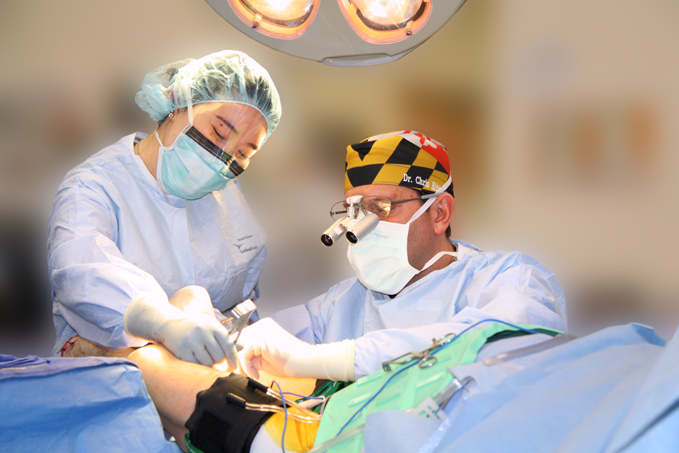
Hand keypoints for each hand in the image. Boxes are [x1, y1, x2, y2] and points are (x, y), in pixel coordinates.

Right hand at [124, 295, 237, 367]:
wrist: (169, 323)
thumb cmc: (194, 326)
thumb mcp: (210, 327)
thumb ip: (225, 338)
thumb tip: (242, 346)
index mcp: (213, 325)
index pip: (228, 344)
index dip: (233, 357)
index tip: (234, 366)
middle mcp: (203, 332)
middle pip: (219, 356)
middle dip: (218, 361)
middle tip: (213, 358)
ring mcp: (191, 341)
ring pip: (207, 363)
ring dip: (208, 364)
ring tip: (203, 357)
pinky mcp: (181, 350)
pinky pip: (195, 365)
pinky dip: (197, 366)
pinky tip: (195, 359)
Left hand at [236, 318, 354, 381]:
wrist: (302, 362)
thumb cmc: (288, 362)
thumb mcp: (262, 359)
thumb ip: (249, 357)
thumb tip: (233, 363)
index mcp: (262, 328)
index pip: (241, 338)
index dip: (236, 353)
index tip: (234, 367)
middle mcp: (260, 325)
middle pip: (237, 341)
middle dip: (235, 359)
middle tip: (239, 372)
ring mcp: (260, 330)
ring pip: (239, 348)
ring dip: (242, 364)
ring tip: (251, 374)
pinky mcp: (260, 338)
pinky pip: (244, 354)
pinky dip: (247, 367)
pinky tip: (257, 373)